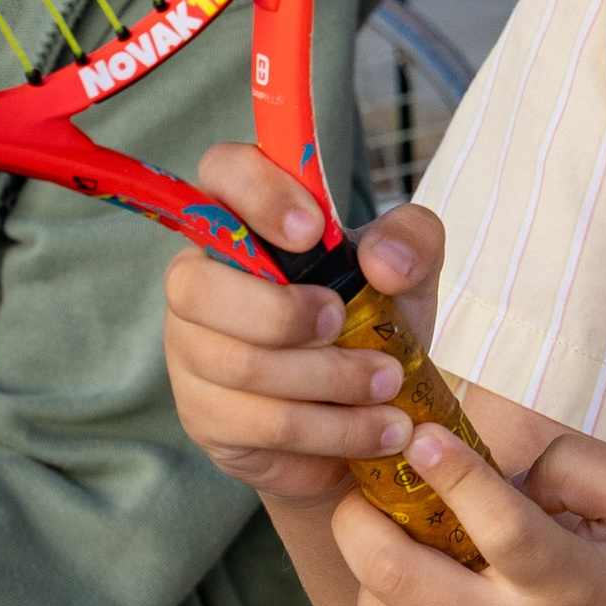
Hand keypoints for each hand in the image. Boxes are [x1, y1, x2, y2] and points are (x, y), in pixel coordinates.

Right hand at [163, 151, 442, 509]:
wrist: (368, 413)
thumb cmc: (372, 318)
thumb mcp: (411, 273)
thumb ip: (412, 241)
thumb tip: (381, 262)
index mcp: (245, 222)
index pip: (220, 173)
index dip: (257, 193)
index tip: (312, 230)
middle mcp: (200, 281)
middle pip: (198, 288)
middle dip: (285, 313)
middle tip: (348, 322)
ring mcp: (192, 352)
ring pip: (240, 366)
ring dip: (330, 381)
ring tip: (390, 389)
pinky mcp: (205, 418)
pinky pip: (260, 425)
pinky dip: (330, 431)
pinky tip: (374, 433)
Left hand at [328, 417, 605, 605]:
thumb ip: (574, 460)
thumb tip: (485, 441)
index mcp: (568, 583)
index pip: (499, 523)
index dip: (452, 473)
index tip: (420, 435)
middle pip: (395, 574)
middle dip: (359, 517)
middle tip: (368, 490)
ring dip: (376, 569)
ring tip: (405, 546)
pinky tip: (423, 605)